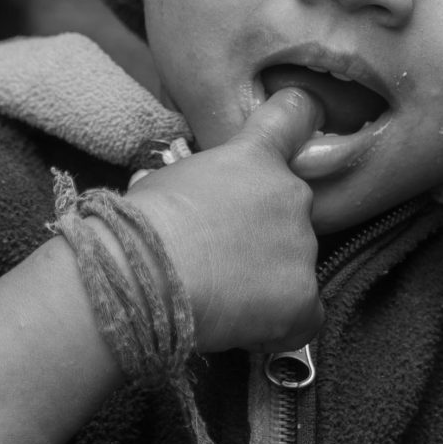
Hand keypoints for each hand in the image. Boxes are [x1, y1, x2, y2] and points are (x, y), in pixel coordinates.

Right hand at [122, 86, 323, 352]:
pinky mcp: (303, 298)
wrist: (137, 275)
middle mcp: (290, 194)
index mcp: (254, 157)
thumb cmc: (134, 227)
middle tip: (221, 258)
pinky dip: (281, 325)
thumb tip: (194, 206)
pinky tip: (245, 327)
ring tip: (221, 296)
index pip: (295, 116)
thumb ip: (204, 184)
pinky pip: (305, 316)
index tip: (308, 118)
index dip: (302, 120)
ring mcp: (302, 246)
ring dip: (269, 281)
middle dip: (265, 234)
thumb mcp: (166, 182)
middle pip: (292, 211)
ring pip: (297, 265)